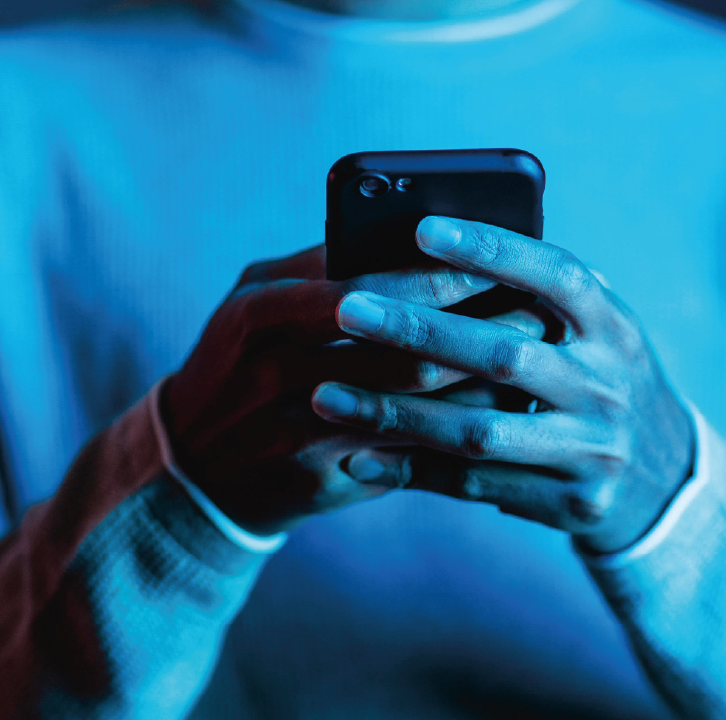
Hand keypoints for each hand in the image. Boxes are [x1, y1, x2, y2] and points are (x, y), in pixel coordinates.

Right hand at [162, 245, 542, 535]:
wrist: (190, 471)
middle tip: (535, 314)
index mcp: (258, 313)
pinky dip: (454, 435)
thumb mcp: (249, 303)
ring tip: (529, 361)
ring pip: (414, 408)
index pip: (365, 287)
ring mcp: (299, 434)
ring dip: (479, 385)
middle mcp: (276, 374)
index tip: (495, 262)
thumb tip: (401, 233)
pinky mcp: (320, 480)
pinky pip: (406, 457)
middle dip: (478, 331)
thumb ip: (315, 268)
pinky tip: (496, 415)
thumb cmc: (234, 365)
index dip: (437, 277)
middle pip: (401, 352)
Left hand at [309, 217, 695, 553]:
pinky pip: (475, 486)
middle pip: (502, 356)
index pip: (554, 275)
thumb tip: (434, 243)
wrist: (664, 479)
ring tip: (323, 394)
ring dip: (394, 413)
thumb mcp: (596, 330)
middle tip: (346, 310)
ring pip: (478, 432)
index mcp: (613, 325)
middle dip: (418, 331)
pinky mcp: (570, 502)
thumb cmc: (598, 378)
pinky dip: (412, 471)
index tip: (420, 228)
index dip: (490, 251)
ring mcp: (592, 448)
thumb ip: (539, 296)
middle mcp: (606, 384)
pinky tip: (355, 456)